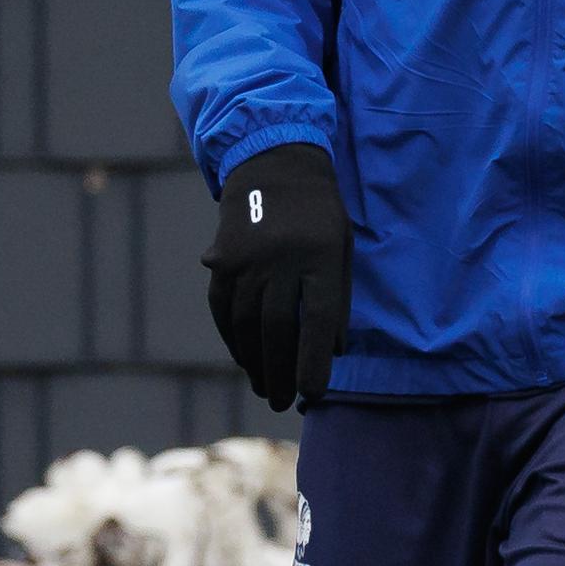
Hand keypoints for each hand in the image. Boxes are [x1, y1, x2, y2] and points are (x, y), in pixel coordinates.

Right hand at [201, 144, 352, 411]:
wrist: (274, 163)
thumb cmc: (319, 215)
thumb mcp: (341, 248)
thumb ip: (338, 299)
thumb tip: (333, 354)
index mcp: (320, 255)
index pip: (318, 320)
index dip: (314, 361)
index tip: (314, 393)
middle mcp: (281, 258)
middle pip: (277, 328)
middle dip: (281, 371)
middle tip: (284, 402)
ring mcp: (247, 259)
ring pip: (246, 323)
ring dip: (255, 363)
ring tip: (266, 388)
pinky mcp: (222, 259)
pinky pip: (224, 309)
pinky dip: (233, 339)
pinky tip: (244, 359)